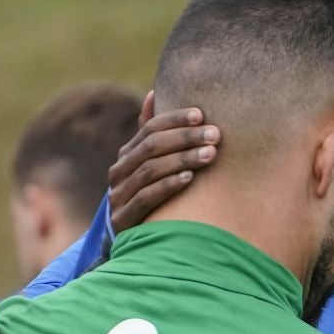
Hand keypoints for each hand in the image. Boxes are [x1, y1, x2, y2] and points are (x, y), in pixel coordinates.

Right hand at [108, 92, 220, 232]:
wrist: (133, 239)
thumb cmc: (150, 195)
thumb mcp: (150, 164)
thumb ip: (152, 133)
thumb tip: (153, 93)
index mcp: (126, 155)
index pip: (149, 128)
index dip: (175, 120)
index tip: (202, 116)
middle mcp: (119, 172)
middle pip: (151, 147)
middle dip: (185, 138)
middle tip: (215, 135)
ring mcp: (119, 196)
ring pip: (150, 170)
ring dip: (182, 159)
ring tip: (210, 155)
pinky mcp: (124, 219)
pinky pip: (147, 197)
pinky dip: (168, 185)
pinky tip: (189, 178)